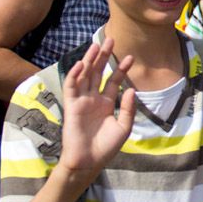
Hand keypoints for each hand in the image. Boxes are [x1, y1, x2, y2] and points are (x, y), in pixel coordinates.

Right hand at [58, 39, 135, 183]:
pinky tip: (82, 64)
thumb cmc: (106, 147)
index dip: (121, 69)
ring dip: (89, 60)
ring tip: (96, 45)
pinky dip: (75, 75)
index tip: (130, 57)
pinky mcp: (71, 106)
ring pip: (85, 75)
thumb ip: (127, 108)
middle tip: (110, 40)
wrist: (89, 161)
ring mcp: (81, 101)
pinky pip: (71, 87)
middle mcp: (93, 99)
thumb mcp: (123, 127)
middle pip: (98, 73)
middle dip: (103, 57)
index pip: (113, 81)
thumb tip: (131, 89)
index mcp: (106, 103)